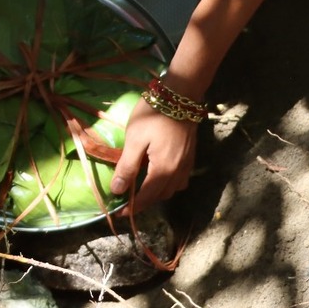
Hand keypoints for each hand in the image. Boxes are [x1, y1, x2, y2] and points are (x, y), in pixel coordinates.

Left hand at [108, 98, 198, 213]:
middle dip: (145, 202)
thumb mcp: (135, 138)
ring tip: (141, 189)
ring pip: (173, 189)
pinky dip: (168, 184)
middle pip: (161, 196)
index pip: (147, 197)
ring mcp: (187, 164)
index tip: (120, 214)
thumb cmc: (154, 114)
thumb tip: (117, 191)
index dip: (133, 208)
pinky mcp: (191, 156)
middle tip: (127, 200)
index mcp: (164, 170)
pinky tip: (158, 175)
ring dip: (157, 194)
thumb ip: (127, 166)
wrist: (181, 94)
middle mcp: (178, 172)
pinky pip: (180, 179)